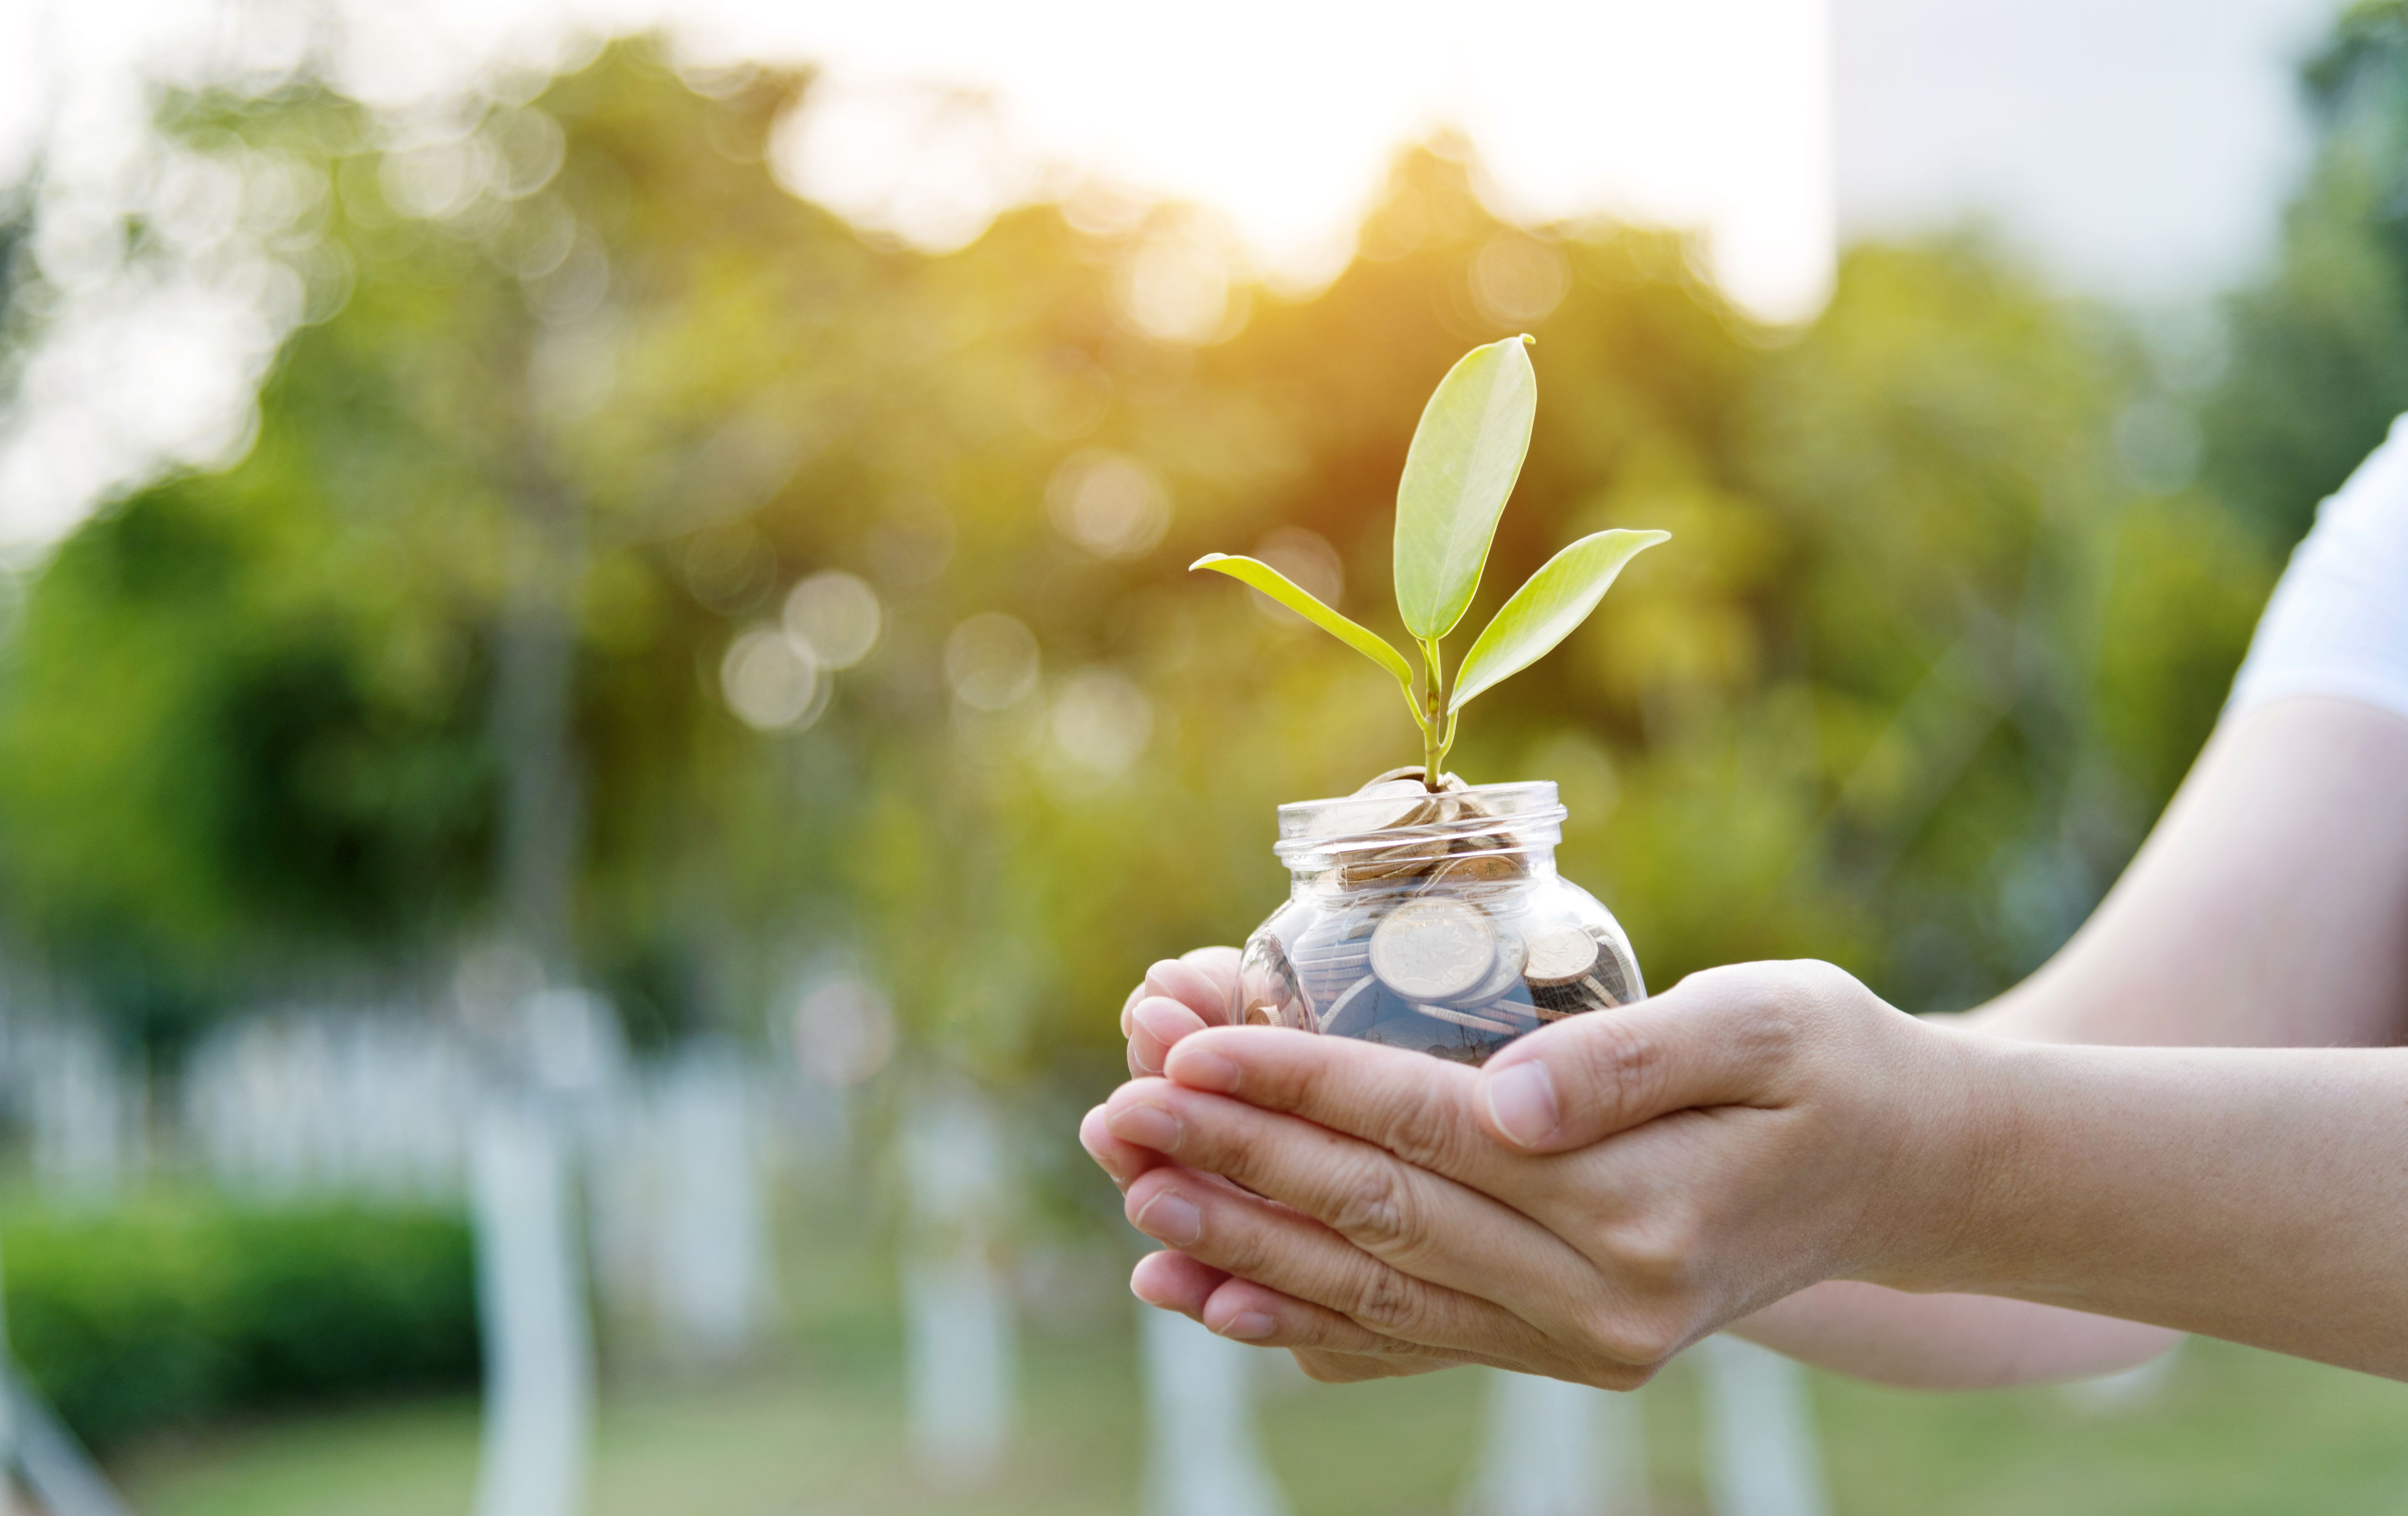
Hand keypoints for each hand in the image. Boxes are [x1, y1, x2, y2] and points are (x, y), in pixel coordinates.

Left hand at [1083, 960, 1994, 1387]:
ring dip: (1239, 1240)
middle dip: (1234, 1158)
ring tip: (1134, 1194)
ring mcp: (1578, 1339)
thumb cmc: (1834, 1065)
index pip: (1424, 1134)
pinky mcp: (1562, 1345)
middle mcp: (1600, 1296)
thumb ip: (1627, 1060)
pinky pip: (1406, 1339)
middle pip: (1376, 1215)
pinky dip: (1299, 1317)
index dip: (1299, 1084)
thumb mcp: (1763, 1024)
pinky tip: (1212, 1294)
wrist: (1907, 1173)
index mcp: (1640, 1205)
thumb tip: (1504, 1101)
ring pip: (1371, 1288)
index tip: (1189, 1043)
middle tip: (1115, 1112)